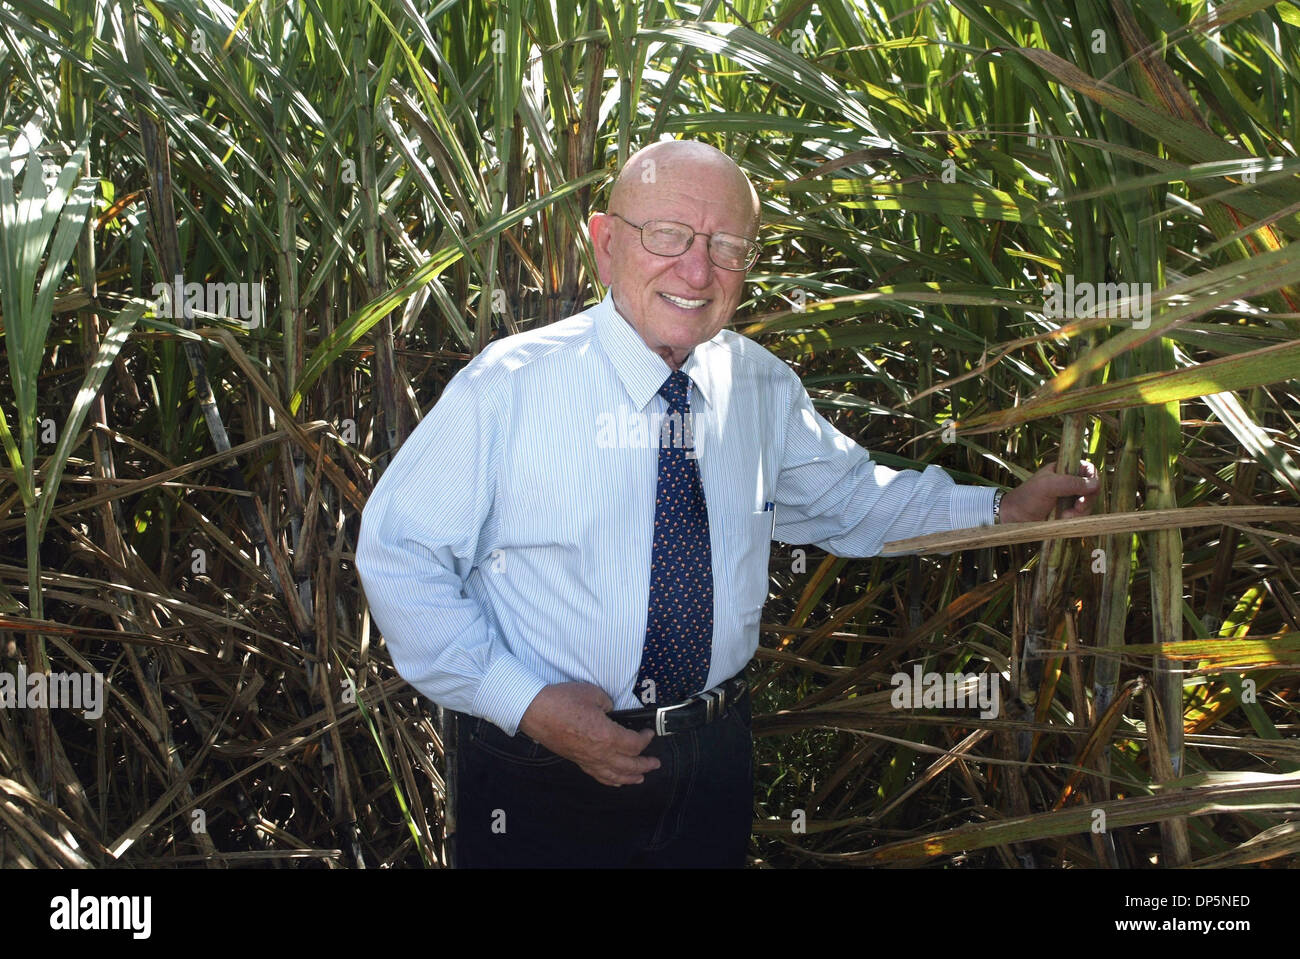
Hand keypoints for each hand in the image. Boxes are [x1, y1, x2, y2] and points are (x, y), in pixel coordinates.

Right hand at [517, 682, 659, 785]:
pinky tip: (616, 781)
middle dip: (645, 765)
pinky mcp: (577, 760)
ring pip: (614, 775)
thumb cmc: (562, 701)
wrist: (536, 711)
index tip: (649, 732)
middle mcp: (599, 753)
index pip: (634, 744)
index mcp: (607, 736)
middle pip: (628, 765)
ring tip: (641, 778)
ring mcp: (587, 759)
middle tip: (656, 763)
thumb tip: (611, 711)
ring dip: (630, 777)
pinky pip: (598, 775)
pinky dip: (610, 780)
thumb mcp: (593, 693)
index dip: (645, 739)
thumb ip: (608, 704)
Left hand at [999, 460, 1099, 523]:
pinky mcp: (1067, 511)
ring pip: (1088, 503)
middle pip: (1092, 488)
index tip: (1089, 491)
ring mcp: (1069, 497)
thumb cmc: (1027, 497)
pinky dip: (1075, 518)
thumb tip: (1096, 484)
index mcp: (1064, 469)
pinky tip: (1062, 519)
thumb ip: (1071, 483)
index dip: (1093, 479)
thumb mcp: (1048, 486)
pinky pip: (1081, 514)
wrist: (1014, 518)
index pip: (1088, 469)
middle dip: (1086, 499)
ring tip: (1064, 516)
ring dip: (1080, 512)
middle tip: (1077, 507)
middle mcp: (1069, 481)